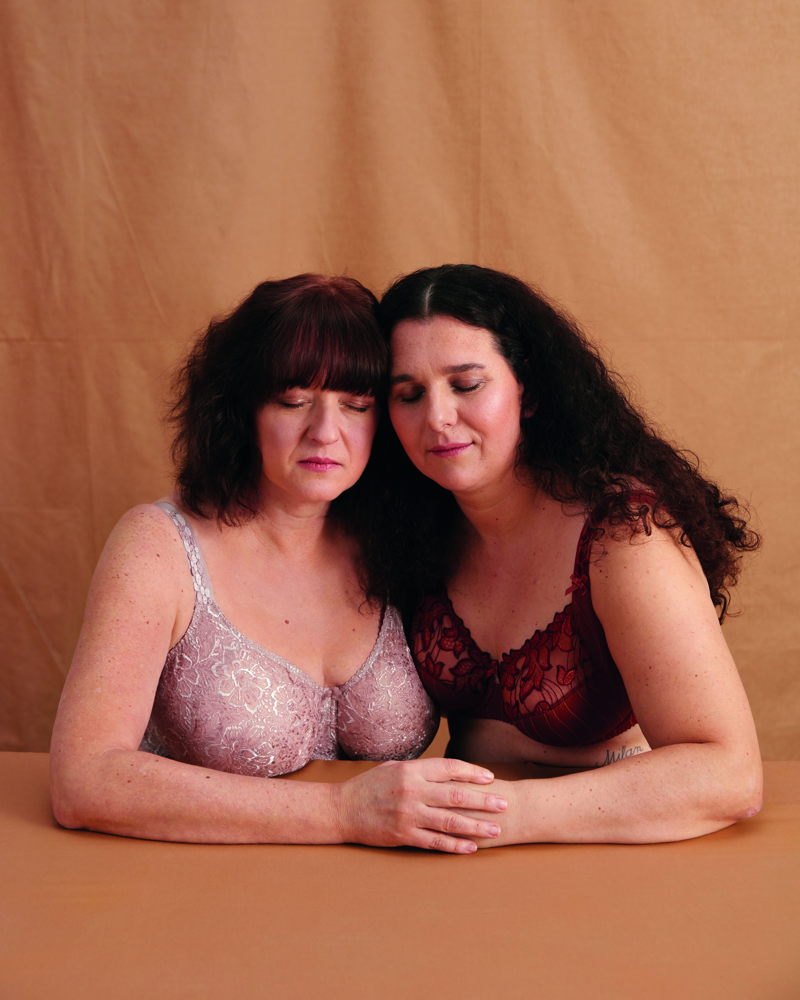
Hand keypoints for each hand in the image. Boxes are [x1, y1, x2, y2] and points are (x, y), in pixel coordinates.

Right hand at [333, 757, 508, 853]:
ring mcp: (409, 814)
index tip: (490, 779)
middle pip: (456, 795)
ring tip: (496, 829)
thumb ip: (420, 769)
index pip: (450, 768)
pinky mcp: (404, 835)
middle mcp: (412, 791)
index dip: (472, 773)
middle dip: (484, 800)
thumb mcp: (394, 768)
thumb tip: (447, 770)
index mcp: (411, 770)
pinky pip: (435, 842)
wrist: (342, 809)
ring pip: (450, 821)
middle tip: (504, 804)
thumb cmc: (369, 786)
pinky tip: (471, 847)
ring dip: (476, 825)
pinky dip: (455, 845)